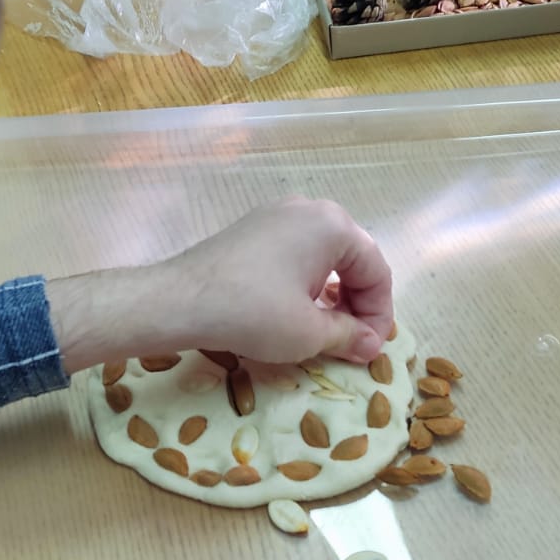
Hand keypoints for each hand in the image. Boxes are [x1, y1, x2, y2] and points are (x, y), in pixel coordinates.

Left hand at [157, 196, 392, 363]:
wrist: (179, 301)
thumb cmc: (253, 313)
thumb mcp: (308, 333)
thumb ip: (349, 336)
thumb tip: (370, 346)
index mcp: (333, 225)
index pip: (376, 270)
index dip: (380, 315)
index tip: (370, 349)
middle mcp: (309, 209)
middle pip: (353, 258)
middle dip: (358, 304)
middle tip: (352, 342)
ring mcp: (277, 215)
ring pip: (324, 257)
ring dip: (333, 295)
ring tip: (326, 331)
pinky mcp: (253, 230)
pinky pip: (296, 254)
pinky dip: (306, 284)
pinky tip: (296, 312)